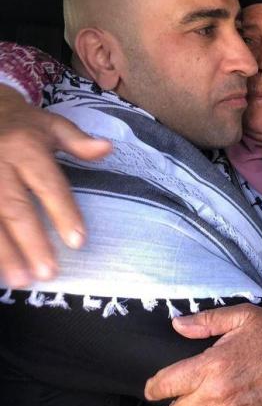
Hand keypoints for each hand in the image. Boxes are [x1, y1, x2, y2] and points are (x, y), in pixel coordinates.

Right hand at [0, 85, 110, 286]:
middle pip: (15, 208)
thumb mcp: (51, 125)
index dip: (63, 213)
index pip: (49, 185)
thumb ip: (78, 142)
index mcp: (26, 149)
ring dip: (3, 253)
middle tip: (48, 273)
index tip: (77, 242)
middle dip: (31, 243)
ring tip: (20, 280)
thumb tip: (108, 148)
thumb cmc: (21, 126)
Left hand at [144, 304, 261, 405]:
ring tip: (207, 405)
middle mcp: (217, 394)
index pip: (163, 385)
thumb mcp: (242, 317)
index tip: (158, 385)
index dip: (154, 386)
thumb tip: (177, 325)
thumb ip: (206, 321)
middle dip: (176, 403)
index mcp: (211, 365)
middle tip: (189, 392)